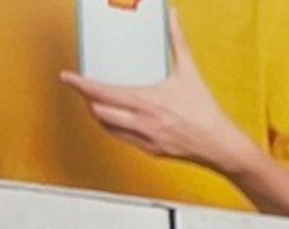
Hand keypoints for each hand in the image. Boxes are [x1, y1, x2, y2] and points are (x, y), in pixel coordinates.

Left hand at [59, 13, 258, 174]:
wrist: (221, 145)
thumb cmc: (206, 112)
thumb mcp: (190, 73)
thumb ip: (177, 42)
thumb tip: (174, 17)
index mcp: (146, 101)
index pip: (102, 92)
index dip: (80, 85)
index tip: (67, 78)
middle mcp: (141, 122)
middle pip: (98, 111)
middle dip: (87, 99)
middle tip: (83, 89)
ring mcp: (145, 138)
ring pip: (107, 127)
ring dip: (98, 114)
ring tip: (97, 103)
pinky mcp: (151, 151)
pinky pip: (122, 138)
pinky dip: (114, 127)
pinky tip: (117, 119)